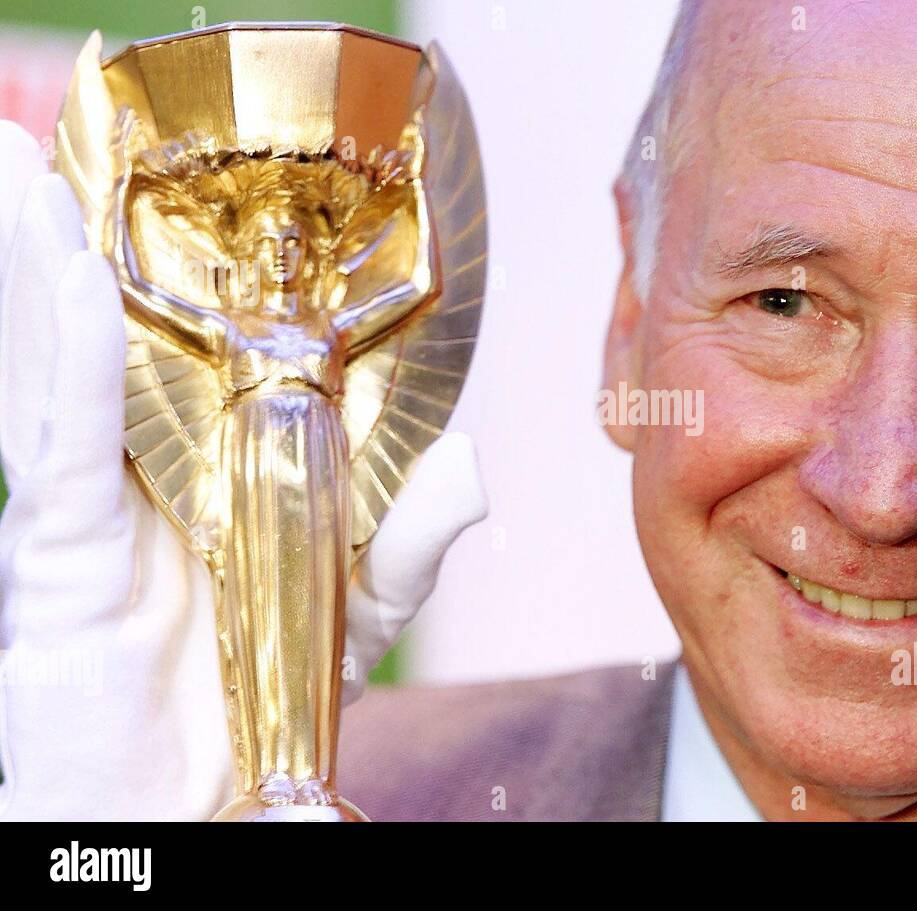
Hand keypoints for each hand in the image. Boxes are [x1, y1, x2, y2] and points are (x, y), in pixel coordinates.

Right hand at [0, 121, 486, 820]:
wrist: (193, 799)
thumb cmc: (264, 701)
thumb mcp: (357, 612)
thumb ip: (409, 542)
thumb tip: (472, 464)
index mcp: (213, 467)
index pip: (196, 351)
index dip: (182, 268)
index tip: (193, 182)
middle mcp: (146, 469)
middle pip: (110, 334)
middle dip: (84, 237)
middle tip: (72, 136)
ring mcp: (96, 503)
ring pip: (58, 362)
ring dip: (38, 261)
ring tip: (21, 162)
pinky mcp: (63, 552)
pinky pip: (68, 439)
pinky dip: (67, 358)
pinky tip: (65, 279)